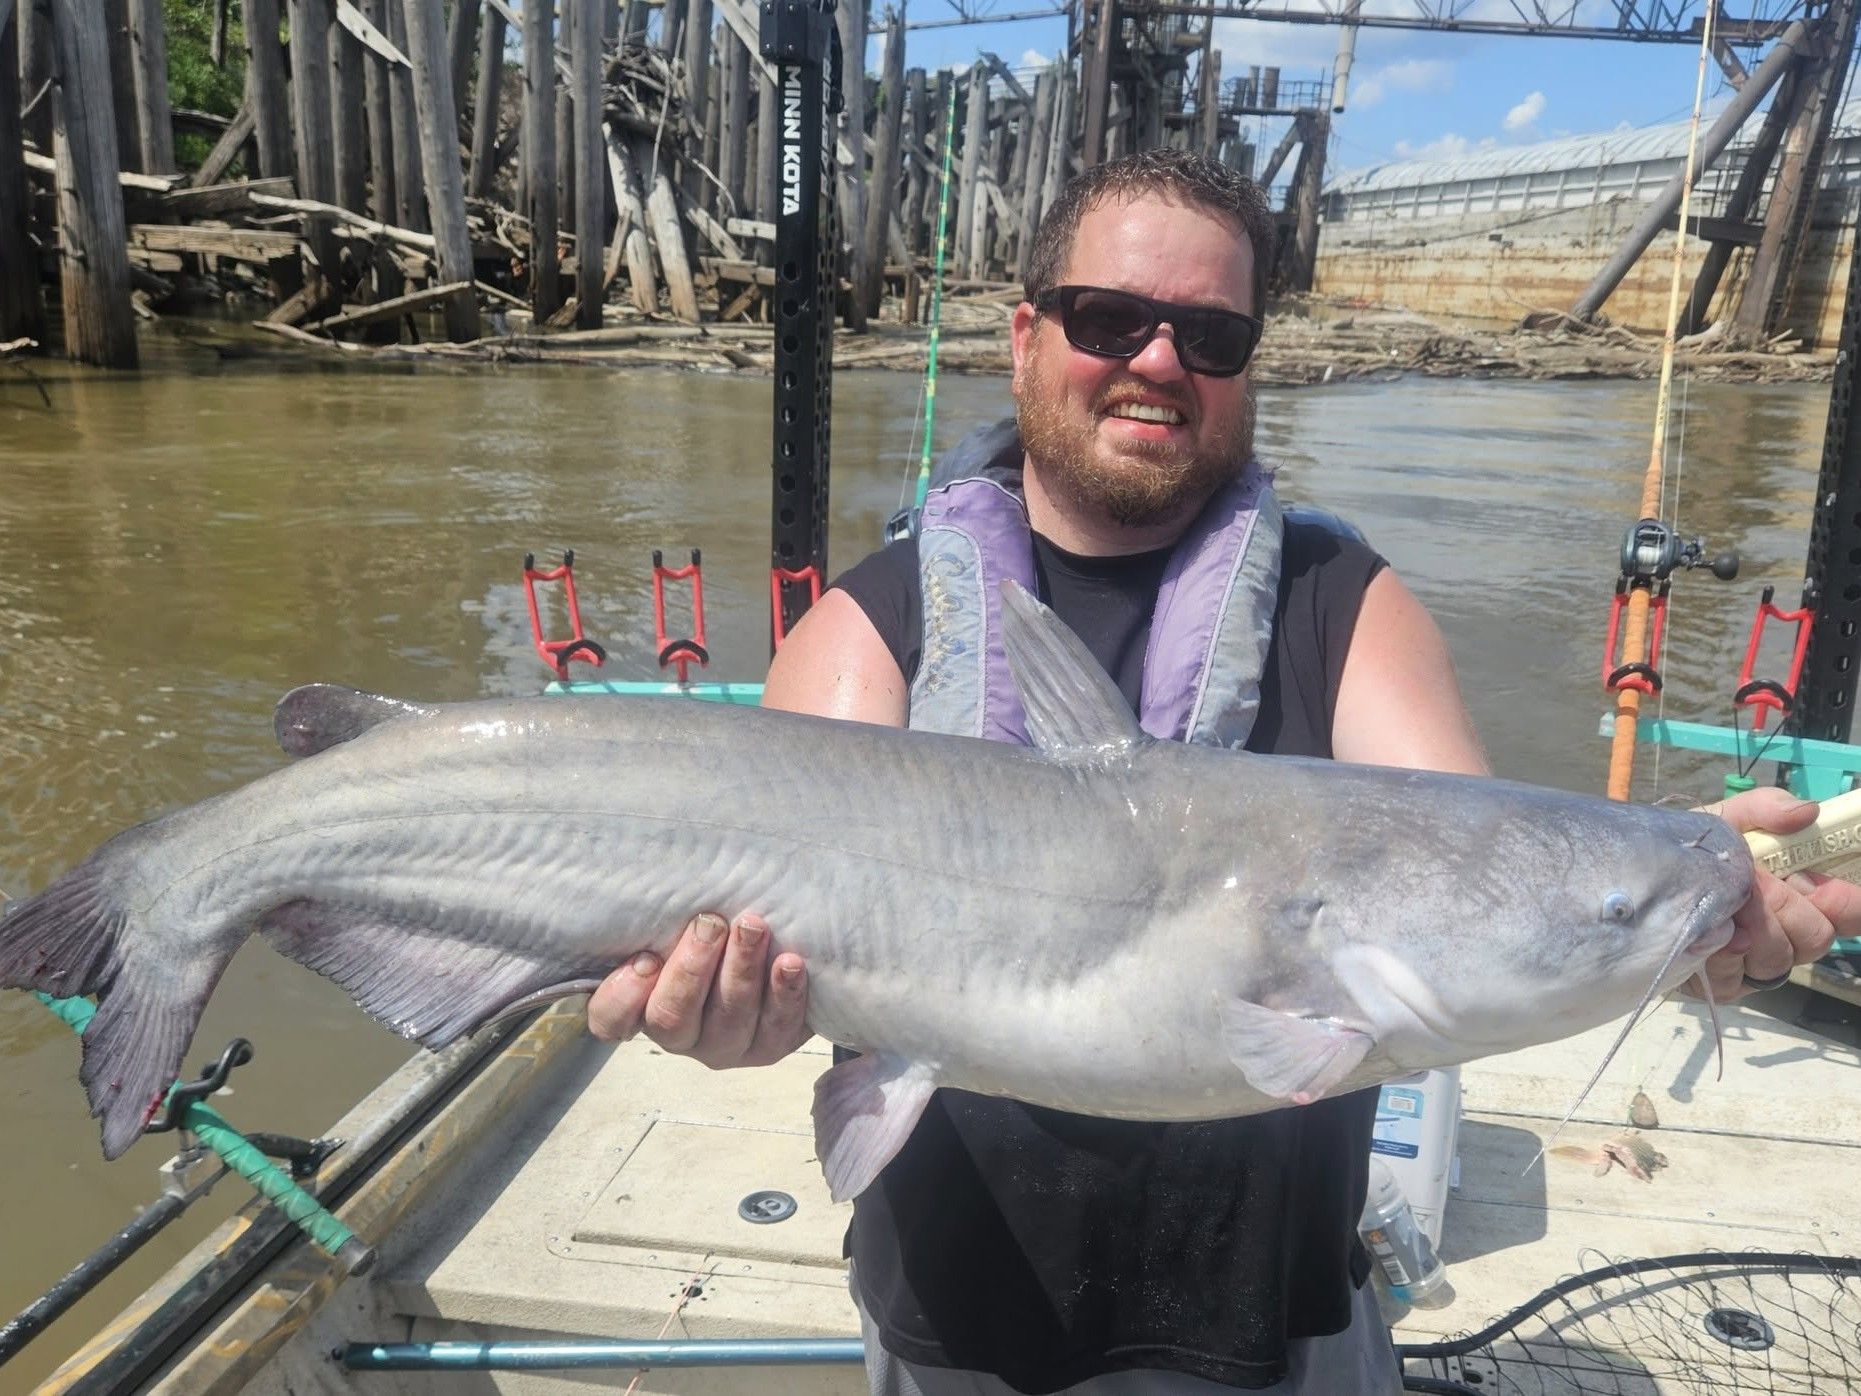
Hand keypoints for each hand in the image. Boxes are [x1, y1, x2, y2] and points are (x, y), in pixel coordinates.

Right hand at [585, 911, 809, 1067]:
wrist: (772, 945)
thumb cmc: (709, 926)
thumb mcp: (674, 921)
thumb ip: (656, 916)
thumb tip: (651, 874)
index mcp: (642, 1008)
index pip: (611, 1018)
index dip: (625, 995)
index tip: (645, 958)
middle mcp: (682, 1035)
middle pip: (673, 1017)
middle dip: (692, 969)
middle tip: (710, 924)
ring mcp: (727, 1045)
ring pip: (729, 1020)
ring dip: (741, 971)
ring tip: (753, 929)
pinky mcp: (772, 1043)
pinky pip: (779, 1027)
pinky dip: (785, 993)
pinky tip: (790, 962)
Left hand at [1689, 787, 1860, 1000]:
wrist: (1635, 881)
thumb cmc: (1689, 851)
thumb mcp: (1725, 820)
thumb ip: (1765, 809)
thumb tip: (1806, 811)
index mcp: (1798, 894)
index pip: (1848, 910)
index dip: (1845, 902)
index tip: (1819, 884)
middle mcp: (1784, 931)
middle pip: (1816, 937)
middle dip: (1782, 907)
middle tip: (1751, 886)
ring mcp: (1754, 963)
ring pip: (1778, 960)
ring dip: (1749, 929)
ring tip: (1722, 907)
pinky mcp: (1722, 985)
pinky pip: (1735, 982)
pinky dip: (1718, 955)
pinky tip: (1704, 935)